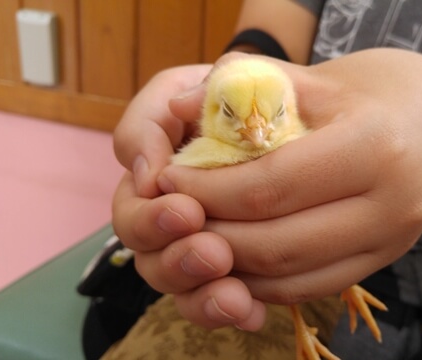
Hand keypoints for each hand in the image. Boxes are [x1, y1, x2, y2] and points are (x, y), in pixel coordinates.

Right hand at [112, 61, 269, 330]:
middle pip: (147, 253)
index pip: (132, 202)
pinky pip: (219, 301)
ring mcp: (194, 244)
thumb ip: (174, 102)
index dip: (149, 213)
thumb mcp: (210, 82)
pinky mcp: (229, 268)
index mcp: (153, 173)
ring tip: (234, 296)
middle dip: (174, 257)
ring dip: (201, 293)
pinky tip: (254, 312)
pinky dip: (233, 310)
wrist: (289, 116)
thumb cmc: (245, 96)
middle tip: (212, 252)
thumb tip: (156, 151)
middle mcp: (165, 214)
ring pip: (179, 285)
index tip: (183, 208)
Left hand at [135, 50, 421, 328]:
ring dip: (232, 265)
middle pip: (277, 242)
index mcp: (375, 147)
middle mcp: (391, 205)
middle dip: (211, 234)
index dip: (209, 190)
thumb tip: (178, 107)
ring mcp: (391, 242)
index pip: (272, 185)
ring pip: (291, 276)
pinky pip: (309, 288)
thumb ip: (249, 88)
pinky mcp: (381, 262)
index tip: (168, 181)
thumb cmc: (373, 92)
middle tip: (172, 215)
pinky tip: (234, 257)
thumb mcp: (316, 78)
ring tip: (195, 237)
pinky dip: (262, 280)